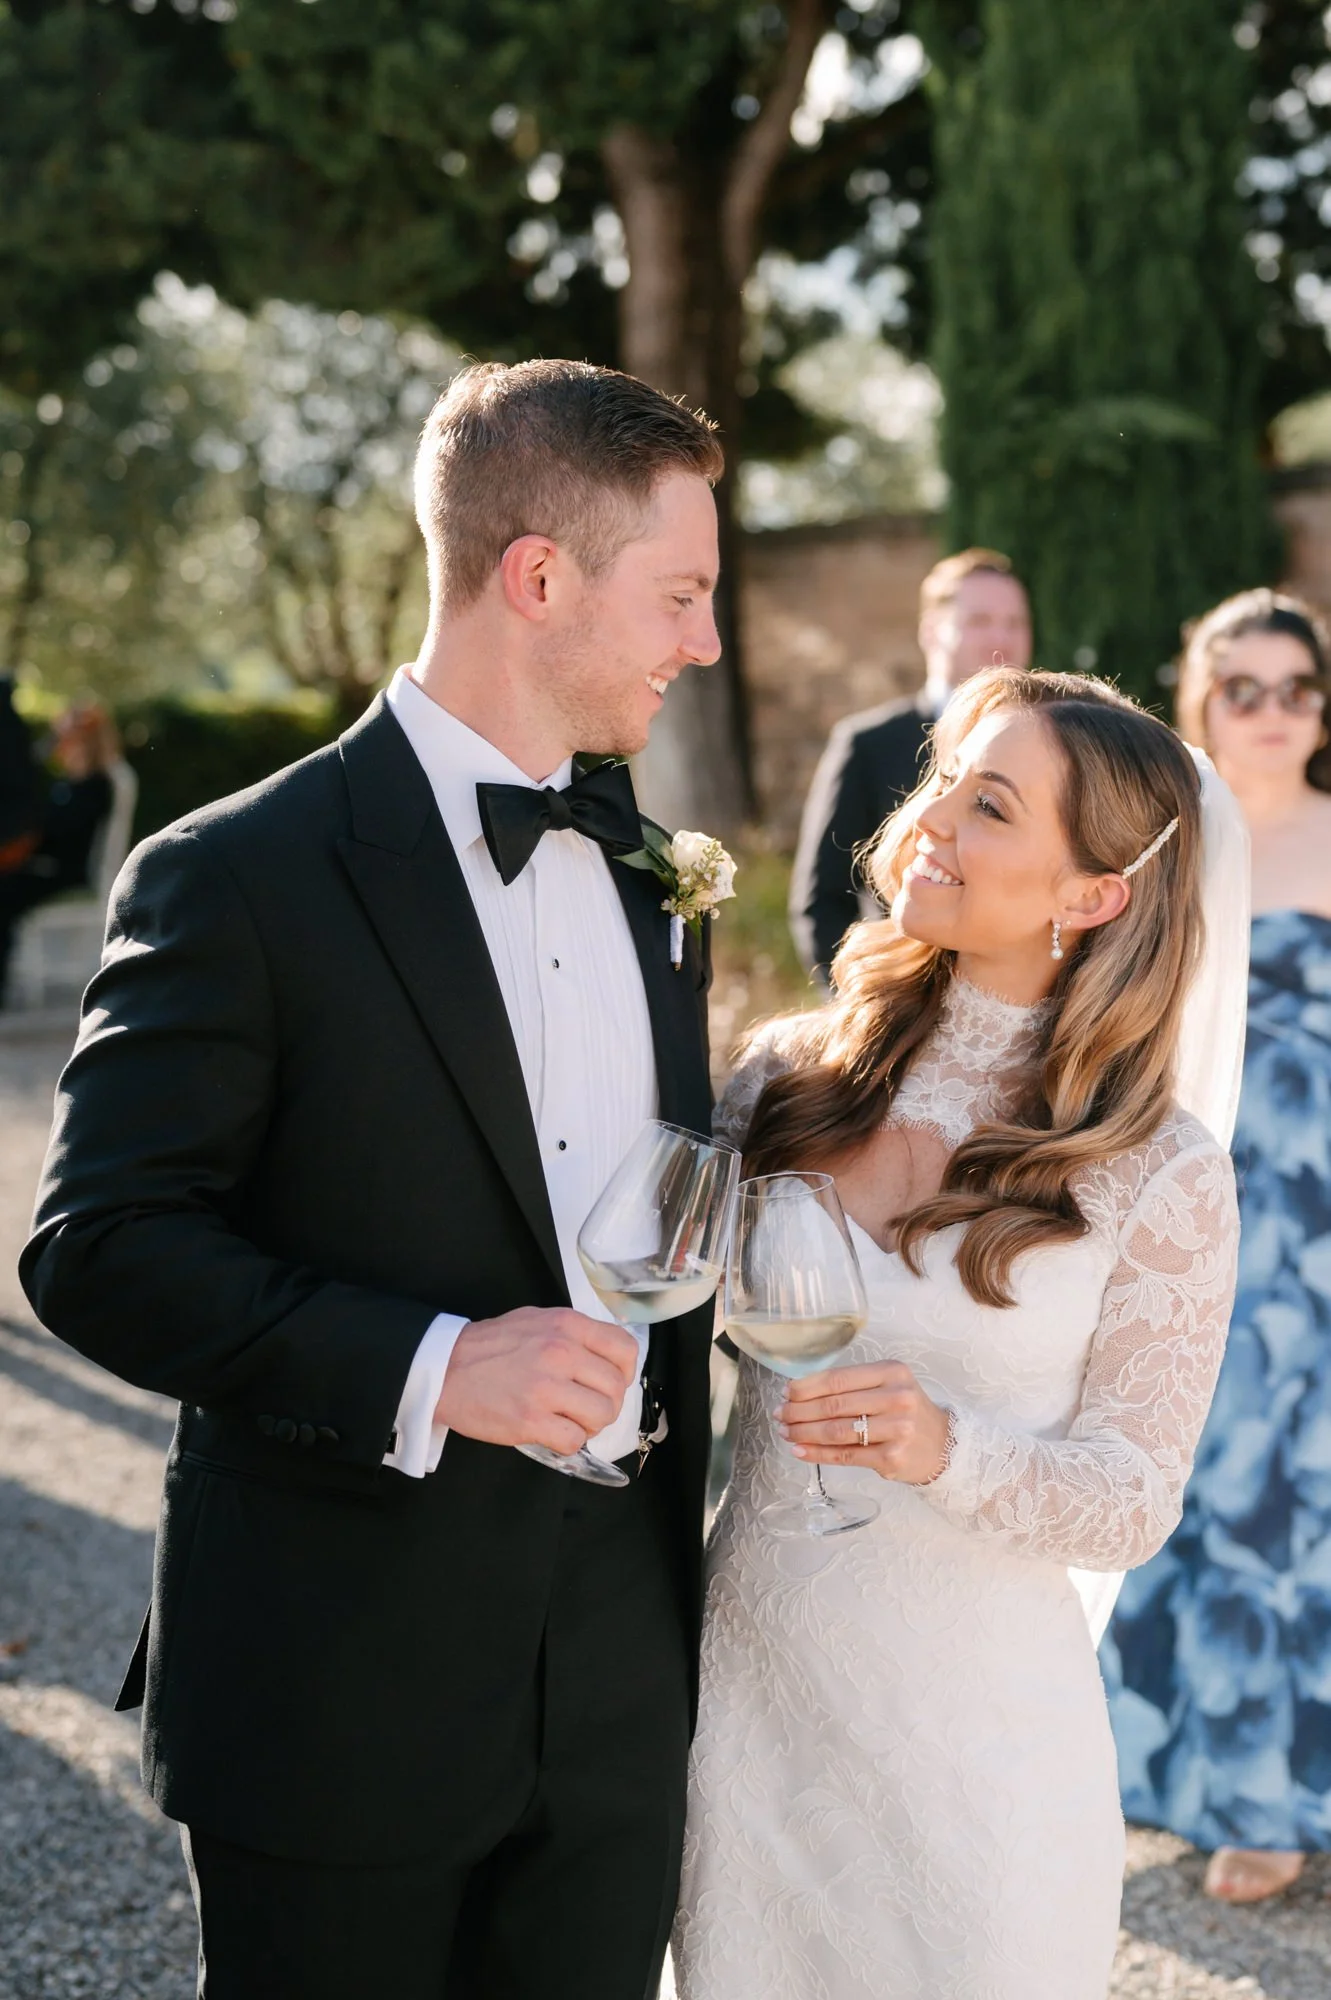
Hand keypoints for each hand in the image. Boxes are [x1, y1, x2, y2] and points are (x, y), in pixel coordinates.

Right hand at [434, 1308, 638, 1452]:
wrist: (444, 1368)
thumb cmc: (491, 1345)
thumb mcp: (537, 1320)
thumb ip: (573, 1335)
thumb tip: (605, 1357)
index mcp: (567, 1325)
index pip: (625, 1349)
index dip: (625, 1371)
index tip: (611, 1381)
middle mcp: (561, 1352)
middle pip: (616, 1388)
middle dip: (607, 1403)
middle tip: (586, 1407)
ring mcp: (546, 1387)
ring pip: (601, 1415)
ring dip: (591, 1425)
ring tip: (571, 1420)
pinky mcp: (530, 1420)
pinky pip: (574, 1440)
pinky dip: (569, 1442)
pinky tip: (553, 1432)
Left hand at [778, 1360, 951, 1485]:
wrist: (943, 1444)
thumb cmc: (906, 1412)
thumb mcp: (888, 1385)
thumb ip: (852, 1386)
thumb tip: (798, 1393)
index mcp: (892, 1373)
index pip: (838, 1378)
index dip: (806, 1387)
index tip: (786, 1393)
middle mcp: (897, 1399)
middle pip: (834, 1405)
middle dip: (800, 1411)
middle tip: (781, 1415)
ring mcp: (897, 1430)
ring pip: (837, 1431)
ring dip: (804, 1433)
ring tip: (786, 1432)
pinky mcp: (892, 1458)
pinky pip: (845, 1455)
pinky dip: (818, 1454)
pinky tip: (800, 1450)